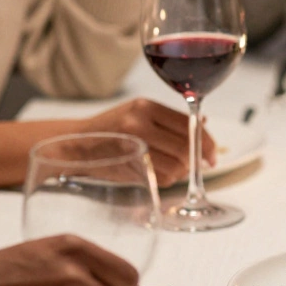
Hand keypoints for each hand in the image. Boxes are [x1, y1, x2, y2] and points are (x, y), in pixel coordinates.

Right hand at [77, 98, 215, 186]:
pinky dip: (167, 180)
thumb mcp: (138, 114)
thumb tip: (204, 122)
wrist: (74, 145)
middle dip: (194, 161)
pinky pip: (162, 178)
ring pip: (176, 165)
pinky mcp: (127, 165)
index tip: (211, 155)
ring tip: (170, 168)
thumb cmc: (110, 130)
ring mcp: (132, 144)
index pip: (189, 125)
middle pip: (185, 147)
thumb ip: (170, 120)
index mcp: (146, 106)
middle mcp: (139, 122)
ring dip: (180, 172)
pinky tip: (157, 174)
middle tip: (195, 166)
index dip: (207, 143)